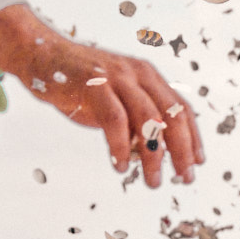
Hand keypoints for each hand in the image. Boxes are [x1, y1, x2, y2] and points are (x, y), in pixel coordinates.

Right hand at [37, 38, 201, 187]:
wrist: (42, 57)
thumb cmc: (80, 84)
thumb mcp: (116, 101)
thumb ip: (135, 121)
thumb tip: (153, 156)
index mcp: (149, 77)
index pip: (181, 108)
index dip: (193, 137)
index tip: (197, 162)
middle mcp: (139, 74)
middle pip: (173, 115)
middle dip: (182, 150)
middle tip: (184, 177)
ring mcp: (118, 77)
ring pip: (149, 119)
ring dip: (154, 155)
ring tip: (152, 181)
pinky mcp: (95, 84)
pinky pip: (115, 120)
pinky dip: (119, 147)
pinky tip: (120, 166)